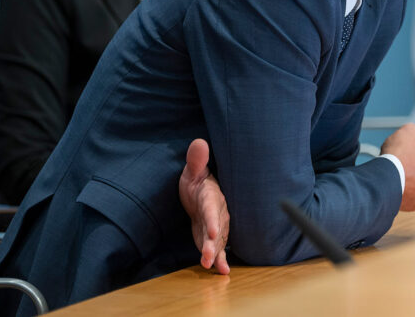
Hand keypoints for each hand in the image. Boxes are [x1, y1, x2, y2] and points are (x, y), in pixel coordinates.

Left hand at [178, 138, 230, 273]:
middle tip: (208, 256)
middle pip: (217, 228)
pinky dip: (221, 259)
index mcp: (211, 196)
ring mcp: (217, 225)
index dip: (213, 220)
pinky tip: (222, 271)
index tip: (213, 233)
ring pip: (219, 240)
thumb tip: (199, 142)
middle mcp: (218, 212)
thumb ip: (196, 160)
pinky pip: (219, 248)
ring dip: (216, 254)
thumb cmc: (197, 180)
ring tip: (213, 267)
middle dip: (214, 243)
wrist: (201, 193)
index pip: (212, 208)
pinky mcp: (213, 236)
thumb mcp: (193, 170)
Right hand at [380, 123, 414, 211]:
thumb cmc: (400, 154)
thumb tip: (413, 136)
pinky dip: (404, 189)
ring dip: (413, 179)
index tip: (412, 147)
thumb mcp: (410, 130)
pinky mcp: (414, 206)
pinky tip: (396, 181)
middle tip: (406, 159)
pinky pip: (410, 195)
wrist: (385, 177)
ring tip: (399, 171)